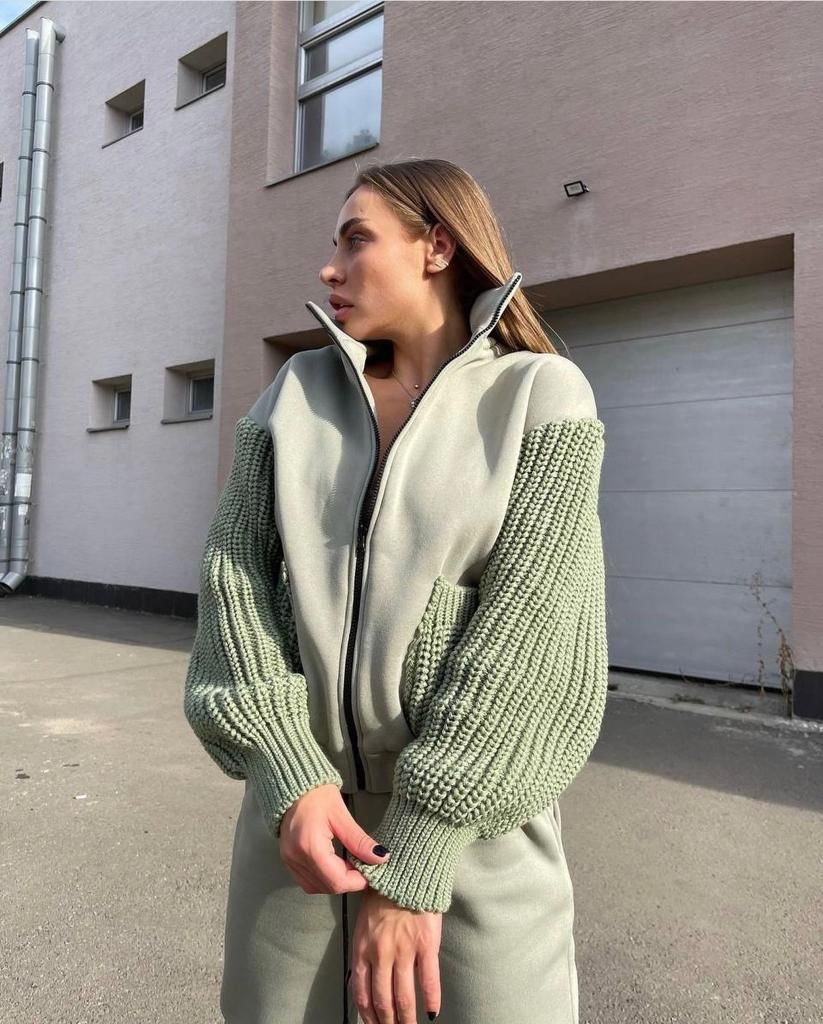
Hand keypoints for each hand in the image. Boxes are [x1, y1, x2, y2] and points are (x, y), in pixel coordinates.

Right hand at [279, 784, 389, 893]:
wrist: (294, 785)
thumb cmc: (316, 795)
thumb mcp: (341, 816)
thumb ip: (359, 841)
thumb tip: (379, 857)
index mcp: (310, 846)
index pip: (337, 880)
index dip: (357, 881)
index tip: (370, 871)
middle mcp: (295, 857)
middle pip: (327, 886)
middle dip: (348, 881)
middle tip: (362, 865)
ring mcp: (289, 860)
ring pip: (316, 888)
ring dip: (336, 881)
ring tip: (348, 863)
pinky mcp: (287, 860)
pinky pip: (307, 881)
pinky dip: (323, 878)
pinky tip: (334, 864)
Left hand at [349, 887, 441, 1023]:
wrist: (407, 870)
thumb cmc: (384, 893)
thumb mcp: (364, 920)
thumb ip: (365, 949)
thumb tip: (365, 978)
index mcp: (363, 947)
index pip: (361, 992)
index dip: (368, 1015)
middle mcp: (381, 953)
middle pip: (383, 1000)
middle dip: (387, 1023)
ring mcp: (404, 950)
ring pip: (403, 997)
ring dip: (406, 1019)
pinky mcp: (426, 944)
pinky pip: (429, 980)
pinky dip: (431, 1000)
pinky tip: (433, 1012)